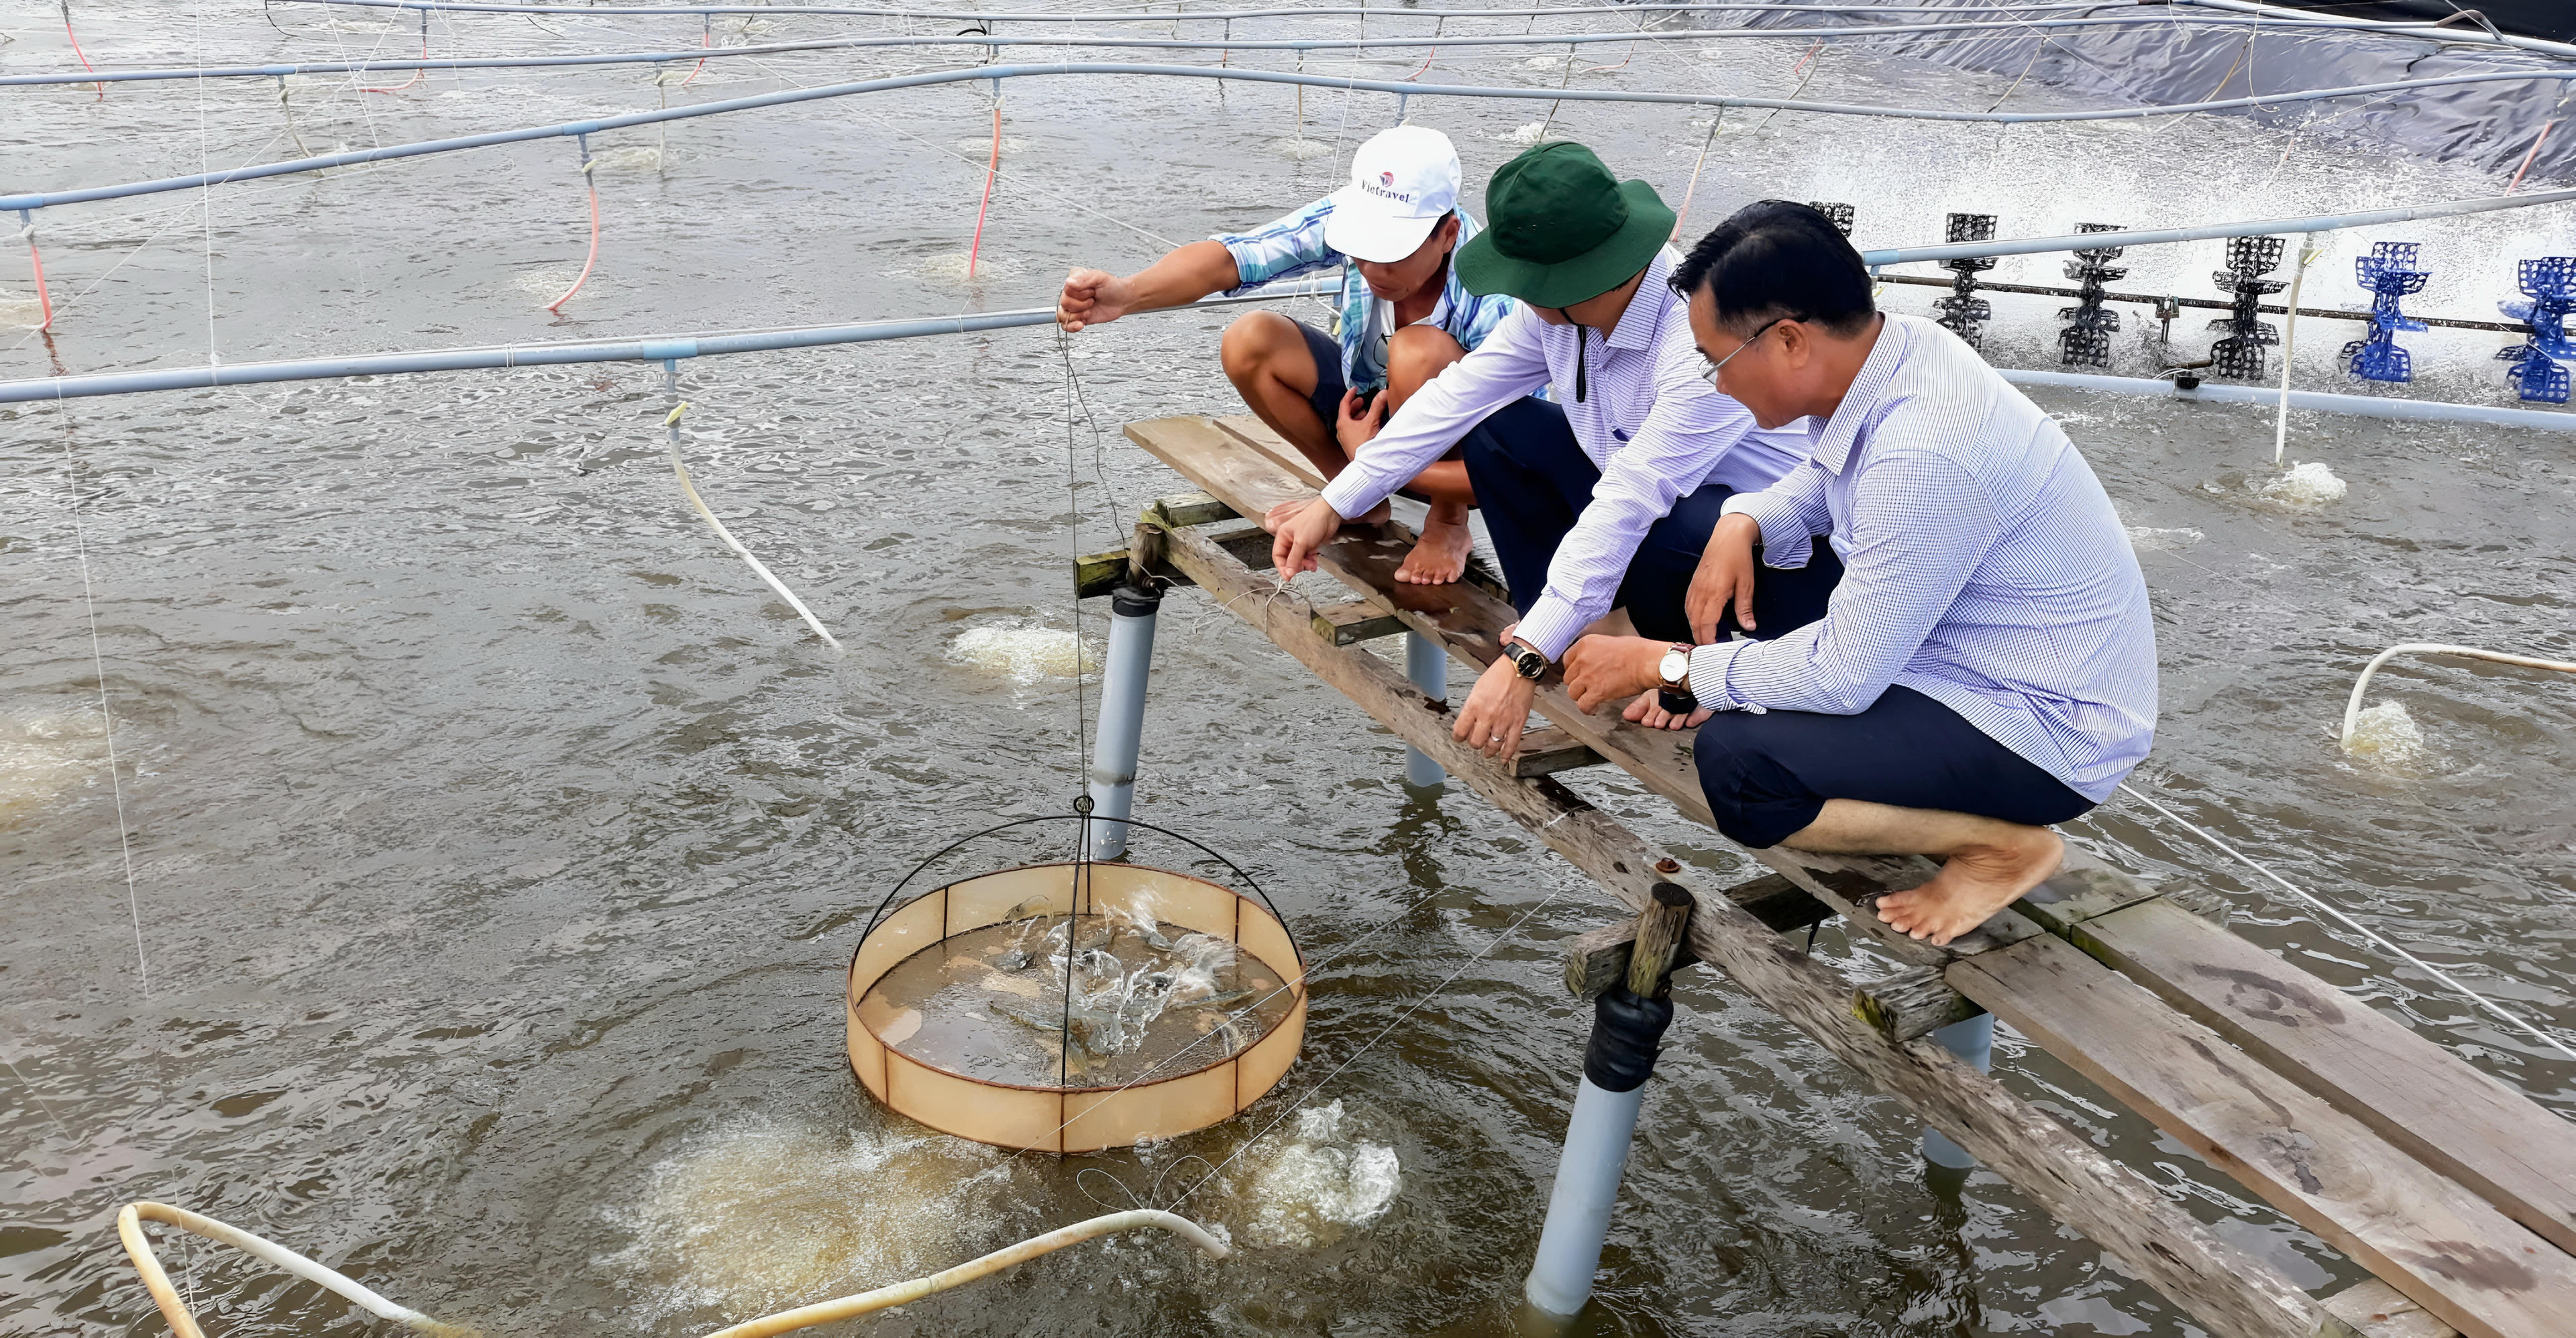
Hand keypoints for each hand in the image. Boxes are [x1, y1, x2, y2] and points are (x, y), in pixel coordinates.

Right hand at [1058, 267, 1133, 331]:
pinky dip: (1072, 327)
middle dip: (1081, 305)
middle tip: (1092, 300)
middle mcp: (1072, 293)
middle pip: (1064, 303)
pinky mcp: (1077, 317)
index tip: (1091, 291)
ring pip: (1063, 315)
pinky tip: (1081, 324)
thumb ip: (1084, 278)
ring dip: (1078, 315)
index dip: (1079, 294)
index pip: (1066, 290)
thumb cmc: (1113, 287)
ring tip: (1089, 311)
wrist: (1123, 300)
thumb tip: (1069, 282)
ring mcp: (1074, 306)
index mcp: (1074, 280)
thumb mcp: (1100, 277)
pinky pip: (1066, 325)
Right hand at [1269, 497, 1345, 578]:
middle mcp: (1290, 539)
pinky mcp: (1310, 545)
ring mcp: (1300, 542)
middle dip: (1295, 566)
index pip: (1277, 556)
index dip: (1282, 567)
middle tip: (1302, 568)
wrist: (1330, 514)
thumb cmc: (1314, 520)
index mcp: (1283, 535)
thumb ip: (1294, 559)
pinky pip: (1307, 558)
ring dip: (1304, 565)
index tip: (1288, 576)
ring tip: (1311, 565)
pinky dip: (1310, 562)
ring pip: (1298, 560)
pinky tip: (1314, 563)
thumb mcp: (1301, 542)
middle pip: (1288, 560)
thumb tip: (1288, 573)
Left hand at [1334, 389, 1389, 456]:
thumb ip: (1377, 406)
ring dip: (1359, 415)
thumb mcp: (1372, 422)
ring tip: (1368, 412)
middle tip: (1363, 401)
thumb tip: (1382, 393)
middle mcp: (1341, 430)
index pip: (1344, 403)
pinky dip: (1360, 424)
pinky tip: (1369, 425)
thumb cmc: (1364, 445)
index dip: (1350, 394)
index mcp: (1343, 423)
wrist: (1365, 465)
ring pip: (1350, 422)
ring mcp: (1345, 438)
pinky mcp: (1351, 445)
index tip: (1355, 389)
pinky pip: (1354, 430)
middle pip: (1347, 413)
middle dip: (1356, 405)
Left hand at [1452, 657, 1538, 758]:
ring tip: (1488, 752)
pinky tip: (1503, 758)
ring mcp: (1503, 720)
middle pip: (1475, 742)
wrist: (1518, 668)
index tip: (1460, 738)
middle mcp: (1487, 715)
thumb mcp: (1477, 689)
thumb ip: (1472, 707)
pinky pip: (1511, 744)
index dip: (1458, 737)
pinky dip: (1506, 754)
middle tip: (1476, 741)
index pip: (1460, 730)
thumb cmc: (1498, 675)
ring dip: (1489, 751)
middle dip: (1474, 743)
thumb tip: (1470, 723)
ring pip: (1492, 746)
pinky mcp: (1518, 722)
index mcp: (1474, 705)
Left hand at [1563, 634, 1665, 712]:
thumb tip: (1593, 661)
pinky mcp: (1596, 692)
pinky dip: (1587, 709)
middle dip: (1578, 684)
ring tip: (1592, 698)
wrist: (1648, 662)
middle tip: (1589, 687)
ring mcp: (1588, 676)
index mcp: (1585, 644)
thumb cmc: (1637, 651)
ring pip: (1573, 693)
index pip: (1567, 660)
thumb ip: (1596, 652)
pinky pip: (1583, 705)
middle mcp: (1583, 659)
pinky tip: (1594, 708)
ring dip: (1582, 696)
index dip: (1573, 670)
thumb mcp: (1610, 642)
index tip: (1580, 675)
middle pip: (1569, 678)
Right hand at [1687, 512, 1761, 643]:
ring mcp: (1694, 587)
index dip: (1708, 640)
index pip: (1706, 624)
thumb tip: (1749, 627)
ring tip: (1704, 639)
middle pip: (1695, 623)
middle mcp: (1700, 592)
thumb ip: (1744, 608)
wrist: (1728, 536)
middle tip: (1708, 651)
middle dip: (1700, 638)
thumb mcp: (1746, 584)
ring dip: (1695, 629)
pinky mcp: (1694, 583)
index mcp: (1713, 594)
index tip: (1713, 651)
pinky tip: (1698, 621)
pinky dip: (1691, 617)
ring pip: (1689, 615)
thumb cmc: (1739, 558)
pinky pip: (1688, 605)